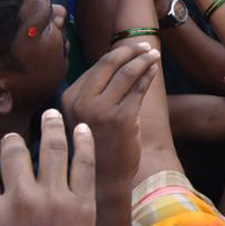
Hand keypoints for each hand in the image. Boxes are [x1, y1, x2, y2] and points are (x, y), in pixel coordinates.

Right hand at [62, 44, 160, 184]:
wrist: (102, 179)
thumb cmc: (96, 146)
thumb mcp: (85, 116)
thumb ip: (94, 93)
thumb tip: (117, 63)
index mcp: (70, 98)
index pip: (97, 67)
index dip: (117, 54)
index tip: (132, 47)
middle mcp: (82, 101)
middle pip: (110, 64)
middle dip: (130, 51)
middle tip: (145, 46)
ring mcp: (101, 109)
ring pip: (126, 73)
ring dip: (143, 60)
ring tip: (154, 55)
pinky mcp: (122, 118)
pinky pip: (138, 89)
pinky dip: (148, 76)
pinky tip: (154, 70)